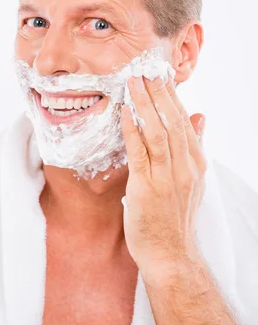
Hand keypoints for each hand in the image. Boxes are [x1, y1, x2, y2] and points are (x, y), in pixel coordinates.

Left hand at [120, 74, 206, 284]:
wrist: (171, 255)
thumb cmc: (175, 217)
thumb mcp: (193, 179)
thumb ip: (195, 146)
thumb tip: (200, 116)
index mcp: (196, 162)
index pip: (184, 121)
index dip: (172, 96)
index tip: (161, 75)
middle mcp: (185, 166)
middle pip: (172, 121)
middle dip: (158, 93)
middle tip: (146, 69)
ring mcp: (167, 177)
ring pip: (158, 131)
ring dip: (144, 104)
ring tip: (134, 82)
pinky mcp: (147, 187)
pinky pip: (140, 152)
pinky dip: (132, 129)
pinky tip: (124, 112)